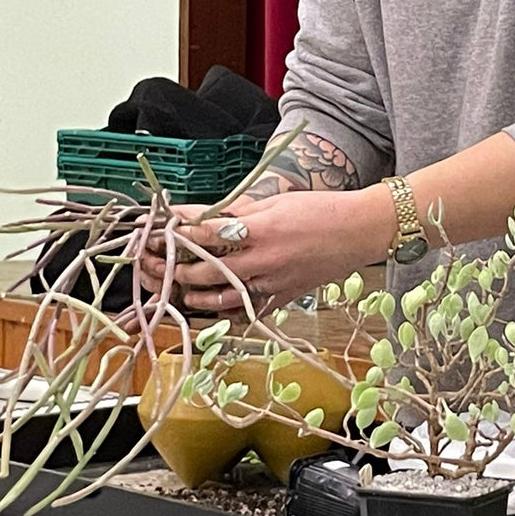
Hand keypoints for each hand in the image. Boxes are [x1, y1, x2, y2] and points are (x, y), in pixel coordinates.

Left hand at [146, 188, 392, 316]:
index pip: (207, 233)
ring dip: (195, 295)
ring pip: (223, 298)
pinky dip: (227, 313)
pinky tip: (211, 310)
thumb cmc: (321, 210)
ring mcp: (273, 283)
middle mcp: (263, 260)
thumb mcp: (277, 202)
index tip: (159, 230)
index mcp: (260, 230)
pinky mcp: (284, 297)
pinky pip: (249, 312)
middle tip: (155, 264)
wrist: (359, 231)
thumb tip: (204, 214)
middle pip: (206, 270)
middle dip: (175, 268)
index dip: (178, 233)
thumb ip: (238, 211)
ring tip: (179, 290)